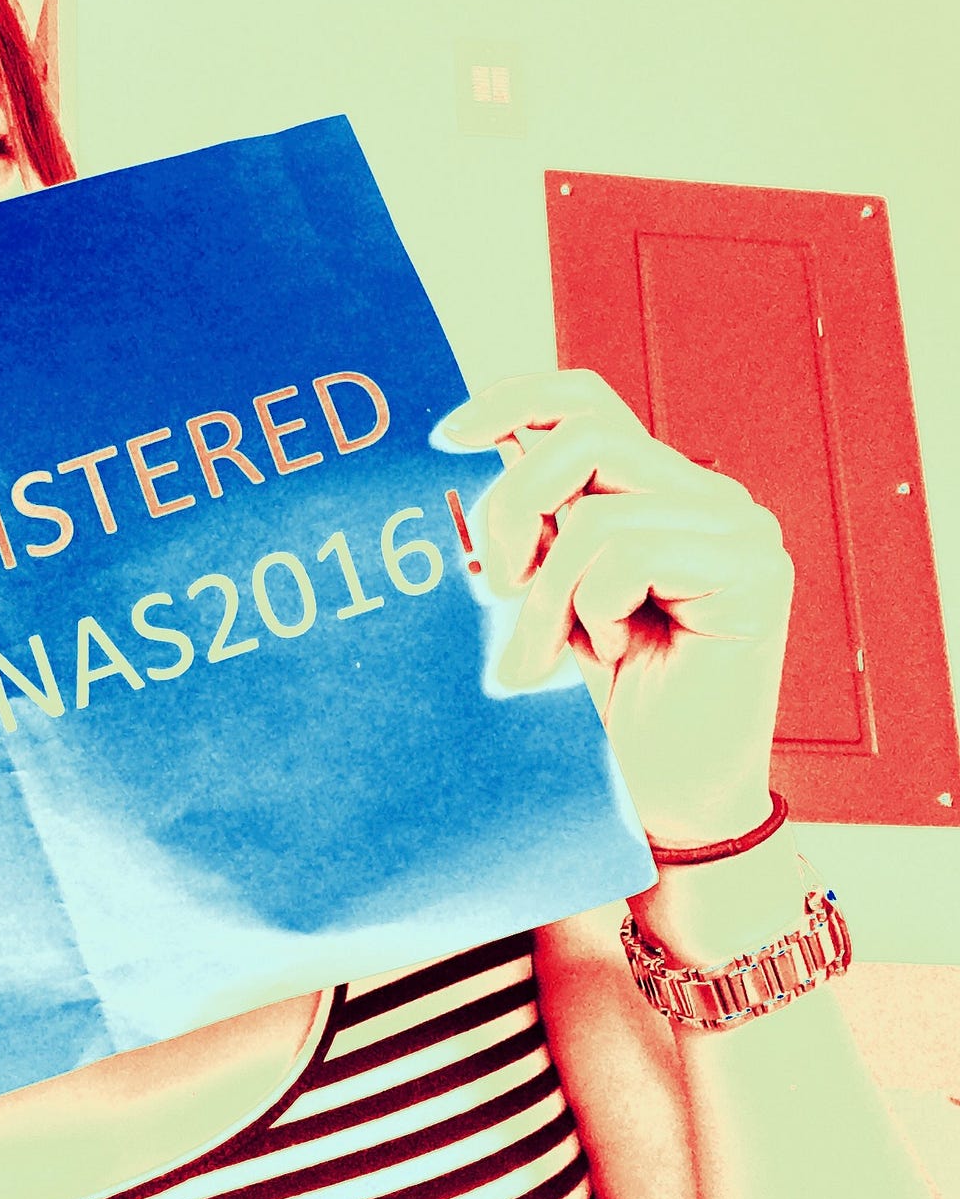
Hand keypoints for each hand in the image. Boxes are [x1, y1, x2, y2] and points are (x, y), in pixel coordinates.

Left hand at [440, 369, 792, 843]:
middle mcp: (703, 497)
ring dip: (549, 595)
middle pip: (584, 436)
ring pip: (596, 512)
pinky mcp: (756, 569)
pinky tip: (615, 653)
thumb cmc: (602, 707)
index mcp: (654, 492)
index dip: (512, 398)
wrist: (660, 800)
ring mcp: (738, 529)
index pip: (584, 399)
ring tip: (554, 653)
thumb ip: (532, 524)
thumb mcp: (544, 596)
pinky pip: (630, 552)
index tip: (442, 437)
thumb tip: (468, 443)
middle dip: (514, 511)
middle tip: (499, 588)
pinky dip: (595, 610)